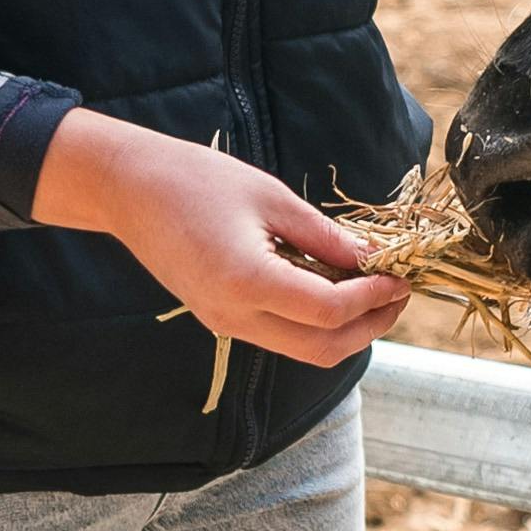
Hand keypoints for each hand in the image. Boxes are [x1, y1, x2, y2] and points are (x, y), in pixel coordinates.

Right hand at [30, 113, 410, 367]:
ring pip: (304, 350)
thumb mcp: (272, 198)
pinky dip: (316, 322)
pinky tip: (333, 287)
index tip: (401, 275)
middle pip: (323, 350)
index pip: (329, 312)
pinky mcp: (221, 320)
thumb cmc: (197, 180)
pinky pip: (281, 336)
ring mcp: (225, 324)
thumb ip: (326, 237)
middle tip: (399, 292)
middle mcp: (234, 316)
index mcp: (247, 281)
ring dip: (347, 329)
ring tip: (374, 290)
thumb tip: (373, 261)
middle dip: (371, 326)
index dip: (374, 298)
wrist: (128, 191)